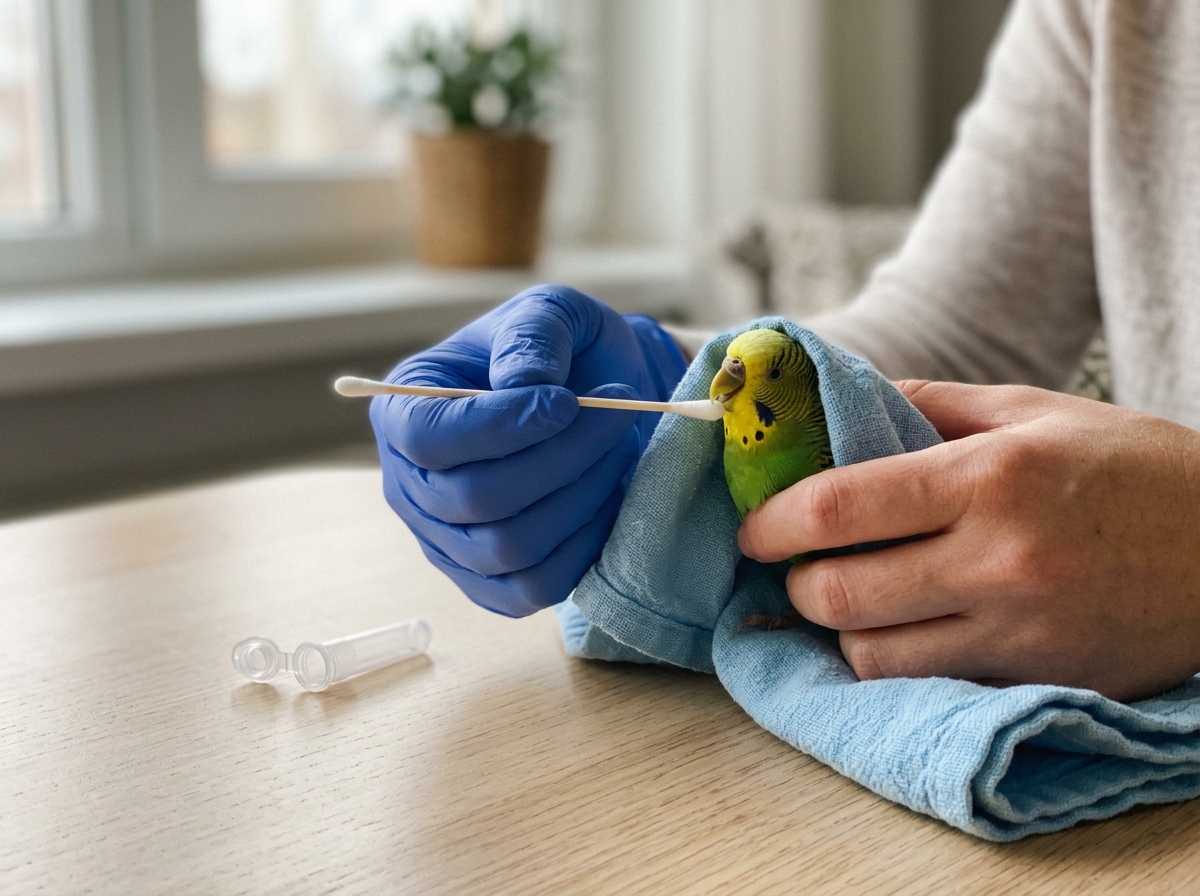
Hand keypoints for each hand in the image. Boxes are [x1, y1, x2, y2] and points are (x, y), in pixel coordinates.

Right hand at [371, 285, 687, 616]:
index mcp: (402, 412)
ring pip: (509, 548)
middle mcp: (411, 485)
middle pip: (474, 498)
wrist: (595, 395)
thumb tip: (523, 385)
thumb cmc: (559, 351)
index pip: (427, 437)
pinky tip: (607, 497)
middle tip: (616, 416)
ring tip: (617, 449)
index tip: (568, 401)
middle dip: (560, 457)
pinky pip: (534, 587)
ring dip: (581, 498)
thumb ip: (532, 336)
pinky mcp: (492, 582)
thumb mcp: (549, 313)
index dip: (499, 426)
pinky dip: (583, 546)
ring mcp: (447, 542)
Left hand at [738, 381, 1199, 700]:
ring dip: (839, 630)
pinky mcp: (1036, 678)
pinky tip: (900, 630)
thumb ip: (930, 406)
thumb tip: (843, 405)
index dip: (773, 523)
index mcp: (990, 478)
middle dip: (794, 583)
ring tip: (850, 598)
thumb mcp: (1036, 412)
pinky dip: (893, 661)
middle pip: (838, 594)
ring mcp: (1019, 630)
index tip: (753, 529)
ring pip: (871, 655)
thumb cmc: (1135, 470)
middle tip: (795, 565)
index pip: (840, 509)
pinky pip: (926, 683)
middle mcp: (998, 560)